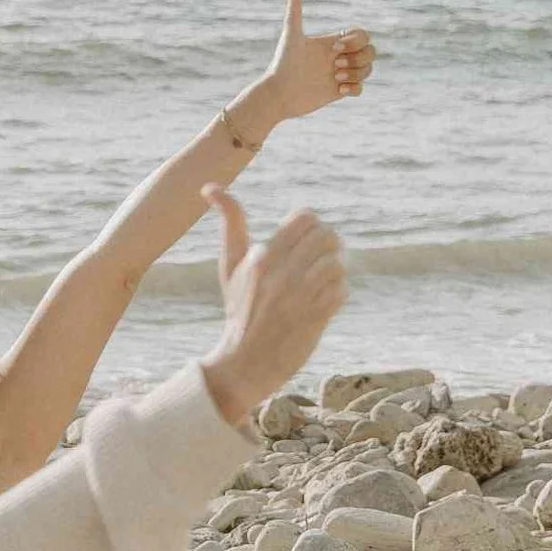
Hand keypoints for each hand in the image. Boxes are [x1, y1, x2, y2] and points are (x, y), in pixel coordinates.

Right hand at [199, 196, 346, 427]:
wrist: (244, 363)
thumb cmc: (238, 311)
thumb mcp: (229, 267)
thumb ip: (230, 224)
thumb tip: (210, 187)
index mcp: (261, 257)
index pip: (305, 218)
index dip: (312, 226)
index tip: (305, 240)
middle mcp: (281, 274)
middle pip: (327, 236)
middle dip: (328, 244)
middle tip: (320, 258)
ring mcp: (300, 297)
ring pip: (337, 262)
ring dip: (335, 269)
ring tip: (324, 279)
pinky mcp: (316, 317)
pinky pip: (342, 290)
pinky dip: (338, 293)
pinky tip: (325, 300)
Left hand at [260, 0, 374, 120]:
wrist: (277, 93)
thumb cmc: (282, 63)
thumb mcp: (291, 35)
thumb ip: (294, 11)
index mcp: (332, 42)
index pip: (361, 35)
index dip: (356, 41)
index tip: (334, 49)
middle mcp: (338, 57)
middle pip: (370, 51)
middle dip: (359, 58)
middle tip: (335, 66)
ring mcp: (340, 74)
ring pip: (367, 69)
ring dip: (357, 73)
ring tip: (335, 78)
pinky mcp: (338, 91)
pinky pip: (360, 89)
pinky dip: (355, 88)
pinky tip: (338, 89)